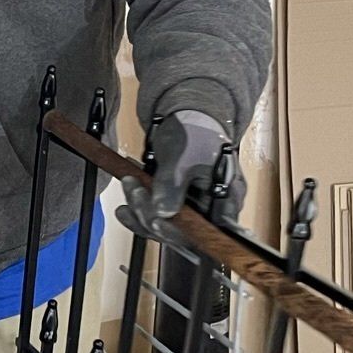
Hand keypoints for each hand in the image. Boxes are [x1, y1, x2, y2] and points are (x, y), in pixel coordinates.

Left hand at [121, 110, 243, 241]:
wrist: (184, 118)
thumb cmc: (193, 131)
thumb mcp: (181, 156)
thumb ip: (172, 184)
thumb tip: (163, 213)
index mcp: (227, 197)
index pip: (209, 231)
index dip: (182, 232)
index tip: (157, 223)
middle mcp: (215, 209)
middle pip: (186, 233)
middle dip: (154, 217)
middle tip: (135, 194)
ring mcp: (197, 210)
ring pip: (169, 228)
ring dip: (143, 213)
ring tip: (130, 189)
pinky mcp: (179, 208)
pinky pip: (160, 221)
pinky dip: (141, 214)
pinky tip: (125, 209)